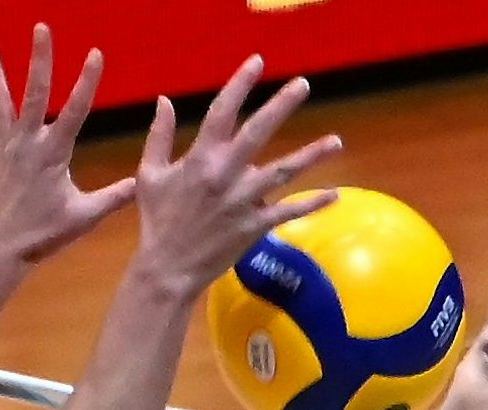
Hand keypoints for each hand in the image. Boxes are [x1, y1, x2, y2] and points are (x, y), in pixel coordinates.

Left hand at [0, 25, 137, 269]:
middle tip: (41, 27)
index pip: (75, 110)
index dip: (87, 81)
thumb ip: (115, 197)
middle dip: (39, 58)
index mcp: (53, 154)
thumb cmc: (41, 237)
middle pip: (33, 92)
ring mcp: (3, 150)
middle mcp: (26, 144)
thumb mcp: (84, 218)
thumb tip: (144, 183)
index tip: (96, 53)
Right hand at [130, 55, 343, 298]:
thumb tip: (165, 101)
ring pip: (284, 172)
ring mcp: (244, 200)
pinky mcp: (255, 225)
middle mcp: (226, 174)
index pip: (222, 112)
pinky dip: (312, 204)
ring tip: (337, 141)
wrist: (168, 268)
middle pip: (259, 132)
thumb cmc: (157, 220)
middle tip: (303, 84)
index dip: (240, 84)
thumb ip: (159, 136)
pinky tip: (334, 194)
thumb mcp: (150, 175)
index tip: (257, 62)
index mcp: (200, 158)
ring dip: (312, 155)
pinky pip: (288, 211)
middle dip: (282, 105)